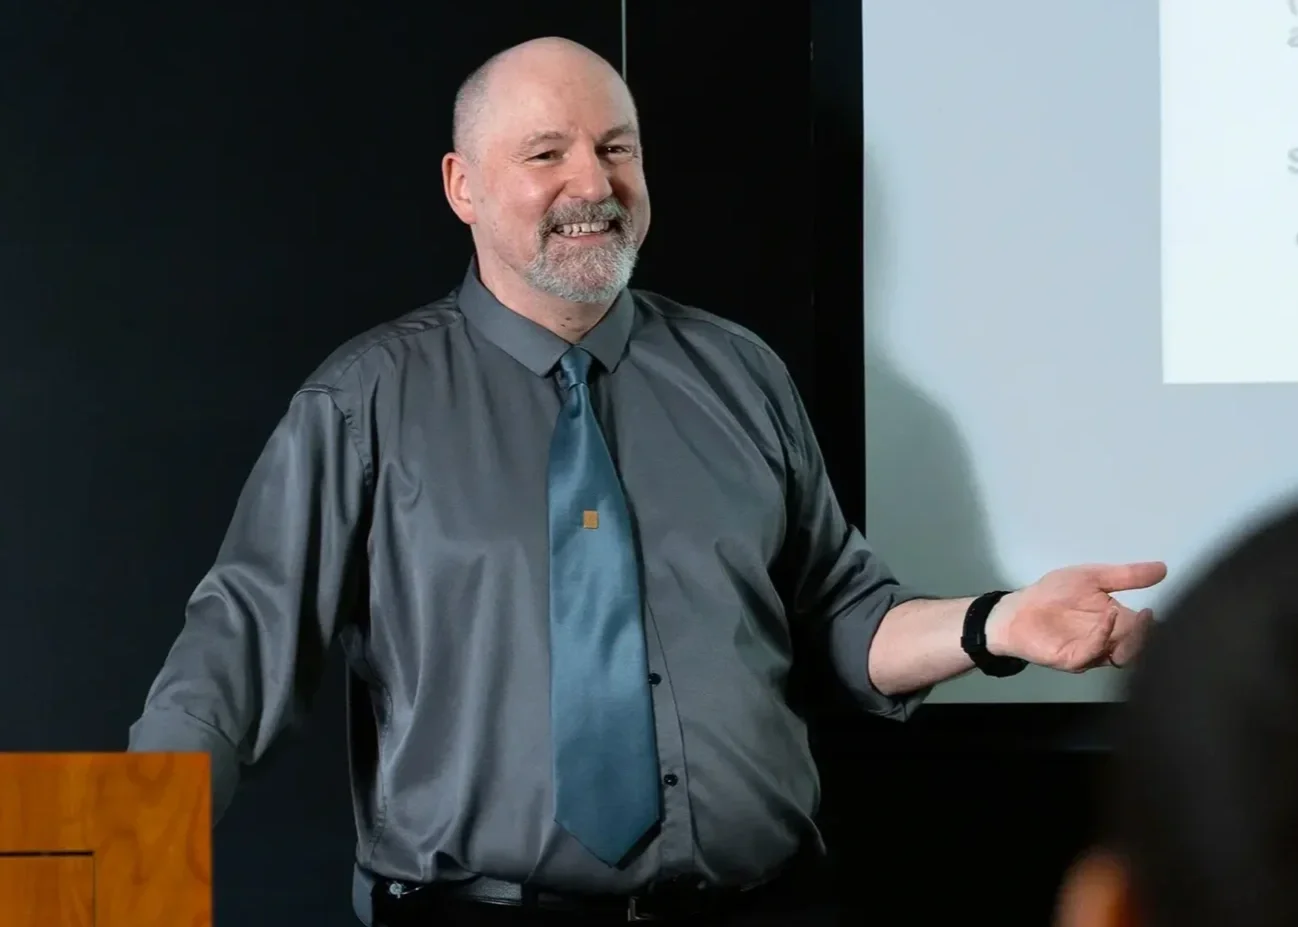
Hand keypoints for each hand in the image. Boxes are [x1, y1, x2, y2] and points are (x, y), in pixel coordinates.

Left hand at [986, 562, 1166, 671]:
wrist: (1017, 610)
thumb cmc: (1053, 593)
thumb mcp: (1092, 577)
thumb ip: (1126, 576)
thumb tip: (1163, 568)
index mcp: (1116, 622)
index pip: (1144, 628)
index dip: (1153, 623)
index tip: (1156, 609)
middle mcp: (1109, 641)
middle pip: (1138, 645)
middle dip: (1146, 634)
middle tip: (1148, 618)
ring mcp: (1093, 653)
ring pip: (1123, 656)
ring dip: (1132, 639)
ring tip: (1134, 620)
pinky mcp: (1074, 659)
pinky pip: (1095, 652)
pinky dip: (1105, 635)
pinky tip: (1108, 617)